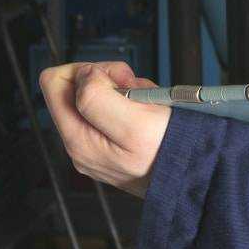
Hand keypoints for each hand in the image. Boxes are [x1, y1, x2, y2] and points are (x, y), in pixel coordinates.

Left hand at [39, 61, 169, 197]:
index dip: (85, 70)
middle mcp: (80, 144)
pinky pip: (113, 109)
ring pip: (97, 96)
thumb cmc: (169, 155)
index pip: (53, 82)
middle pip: (75, 87)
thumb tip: (83, 76)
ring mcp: (95, 146)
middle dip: (107, 79)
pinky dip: (132, 102)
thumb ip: (97, 96)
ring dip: (124, 90)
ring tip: (146, 105)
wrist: (195, 178)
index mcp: (77, 139)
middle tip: (134, 90)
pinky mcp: (111, 145)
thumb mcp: (133, 122)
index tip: (113, 79)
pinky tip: (147, 113)